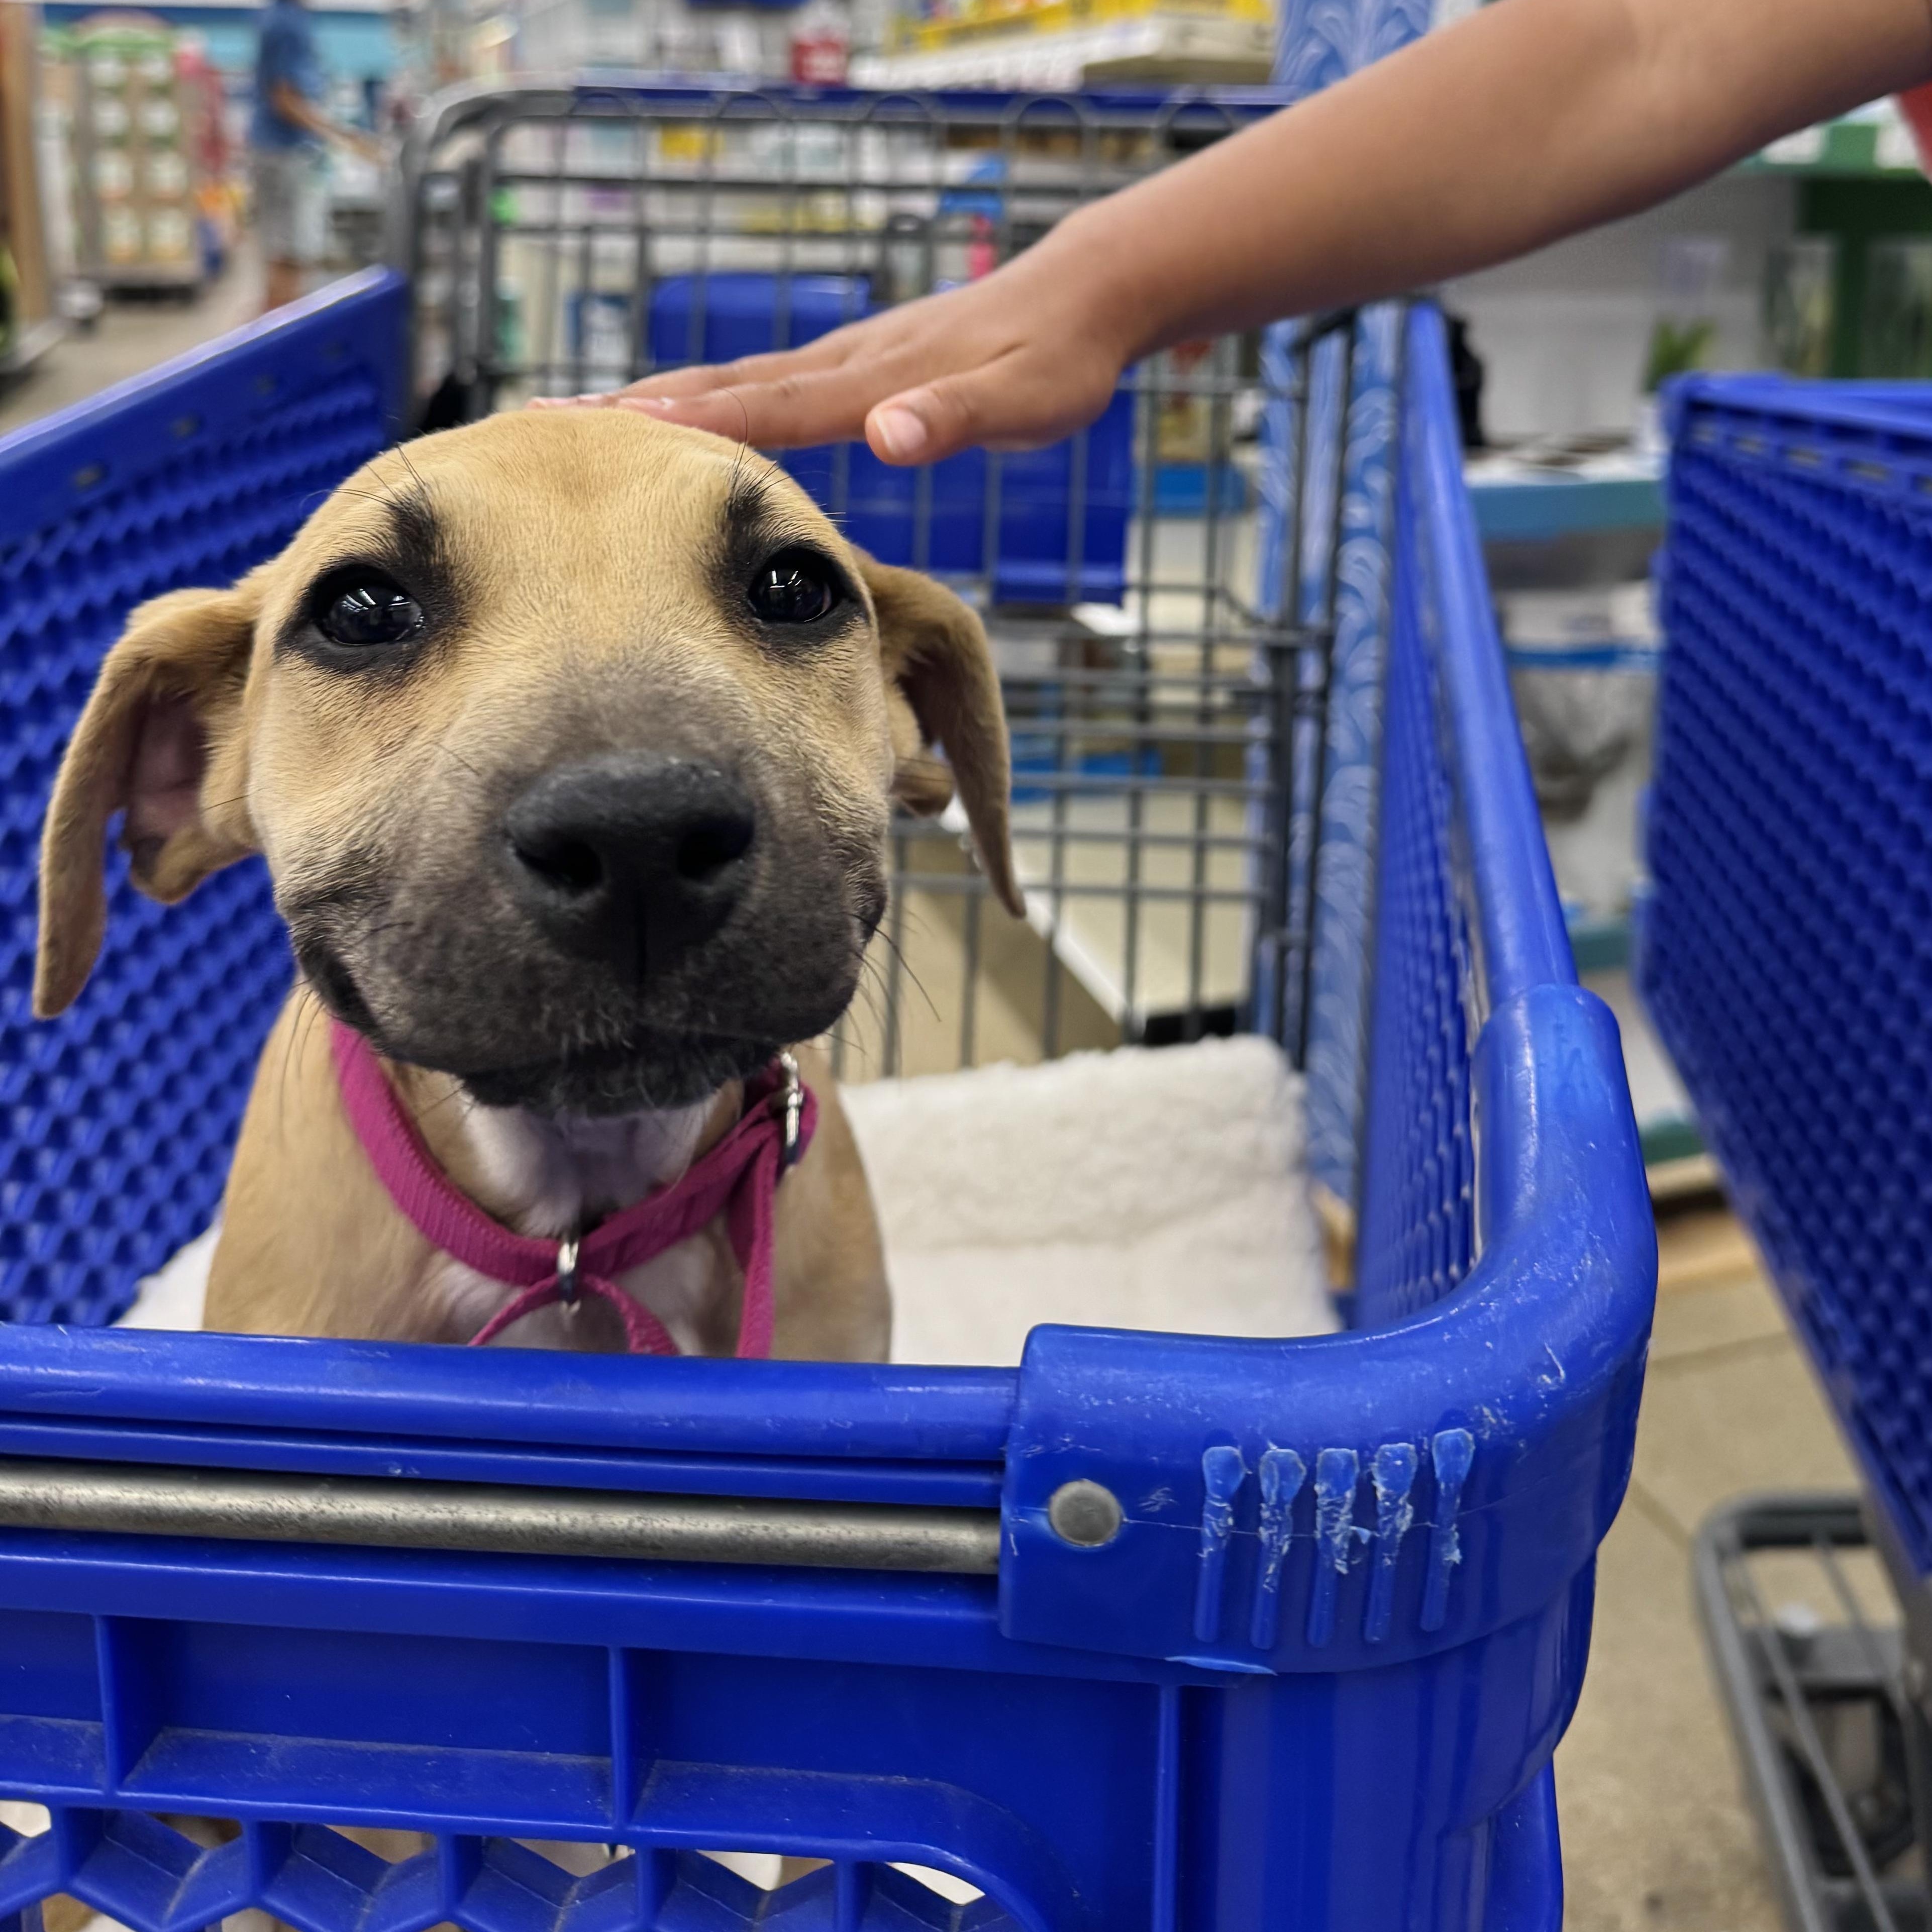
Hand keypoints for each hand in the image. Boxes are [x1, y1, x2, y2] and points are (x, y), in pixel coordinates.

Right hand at [531, 231, 1140, 464]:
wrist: (1083, 298)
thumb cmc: (1058, 360)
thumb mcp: (1021, 401)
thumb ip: (954, 417)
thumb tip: (889, 436)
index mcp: (871, 382)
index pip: (768, 408)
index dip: (691, 424)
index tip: (614, 434)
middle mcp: (846, 365)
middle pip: (730, 388)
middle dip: (644, 408)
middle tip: (556, 422)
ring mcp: (849, 361)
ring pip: (743, 383)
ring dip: (669, 401)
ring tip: (595, 417)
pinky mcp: (863, 368)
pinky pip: (772, 387)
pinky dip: (719, 400)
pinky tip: (695, 416)